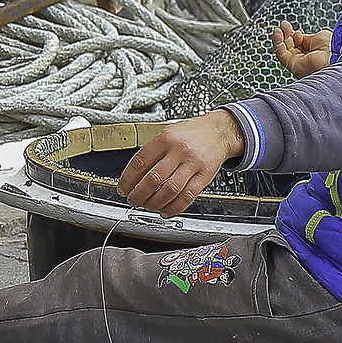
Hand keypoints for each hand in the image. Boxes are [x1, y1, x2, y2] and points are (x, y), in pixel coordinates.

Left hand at [117, 111, 247, 218]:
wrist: (218, 131)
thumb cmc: (190, 133)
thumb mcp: (167, 133)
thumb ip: (152, 152)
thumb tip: (133, 175)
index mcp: (165, 139)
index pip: (140, 162)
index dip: (128, 179)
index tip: (123, 188)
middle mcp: (179, 151)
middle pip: (153, 179)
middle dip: (139, 194)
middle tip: (133, 200)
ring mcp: (193, 164)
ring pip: (170, 190)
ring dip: (155, 202)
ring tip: (148, 205)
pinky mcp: (205, 175)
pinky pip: (188, 196)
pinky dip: (174, 207)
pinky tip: (165, 211)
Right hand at [273, 22, 330, 78]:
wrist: (336, 54)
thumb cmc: (333, 47)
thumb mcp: (319, 37)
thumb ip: (307, 37)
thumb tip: (298, 36)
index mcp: (314, 54)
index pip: (300, 45)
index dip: (296, 37)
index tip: (296, 30)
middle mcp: (306, 61)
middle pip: (290, 46)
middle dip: (286, 34)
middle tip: (284, 24)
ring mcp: (299, 64)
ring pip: (284, 50)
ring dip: (280, 37)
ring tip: (280, 27)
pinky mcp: (293, 66)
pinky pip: (281, 53)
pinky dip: (277, 42)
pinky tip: (278, 32)